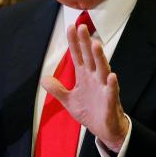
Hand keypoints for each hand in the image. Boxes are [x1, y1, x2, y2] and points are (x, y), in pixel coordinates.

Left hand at [41, 22, 128, 151]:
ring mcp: (104, 89)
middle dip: (86, 43)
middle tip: (82, 27)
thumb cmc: (90, 111)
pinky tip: (111, 76)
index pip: (78, 56)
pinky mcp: (110, 102)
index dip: (74, 42)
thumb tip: (44, 79)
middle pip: (90, 58)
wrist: (104, 129)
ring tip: (96, 45)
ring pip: (102, 70)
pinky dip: (112, 85)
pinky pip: (111, 92)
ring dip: (100, 58)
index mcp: (85, 76)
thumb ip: (58, 89)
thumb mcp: (69, 101)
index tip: (71, 27)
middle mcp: (95, 78)